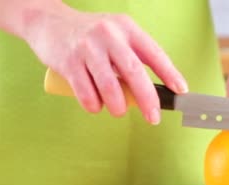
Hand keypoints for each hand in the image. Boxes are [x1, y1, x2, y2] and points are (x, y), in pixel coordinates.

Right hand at [25, 6, 187, 123]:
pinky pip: (86, 93)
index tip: (180, 90)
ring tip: (118, 110)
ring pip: (110, 86)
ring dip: (118, 106)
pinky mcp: (69, 62)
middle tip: (153, 118)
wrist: (48, 22)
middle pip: (134, 72)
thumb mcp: (115, 34)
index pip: (153, 53)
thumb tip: (148, 92)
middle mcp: (109, 35)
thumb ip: (131, 57)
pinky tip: (95, 105)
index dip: (170, 73)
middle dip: (147, 99)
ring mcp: (88, 48)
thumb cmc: (87, 35)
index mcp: (126, 28)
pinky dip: (94, 105)